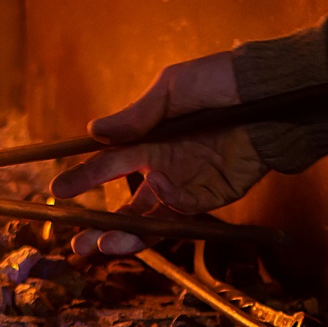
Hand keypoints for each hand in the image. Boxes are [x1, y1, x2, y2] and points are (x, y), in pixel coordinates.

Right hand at [50, 52, 269, 254]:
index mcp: (150, 139)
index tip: (56, 193)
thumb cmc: (222, 82)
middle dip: (99, 226)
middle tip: (76, 242)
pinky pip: (180, 214)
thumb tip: (94, 133)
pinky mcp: (212, 197)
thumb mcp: (172, 88)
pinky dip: (160, 214)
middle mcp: (165, 167)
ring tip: (100, 244)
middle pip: (126, 206)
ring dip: (124, 236)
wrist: (271, 94)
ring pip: (149, 220)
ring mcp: (188, 186)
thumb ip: (136, 117)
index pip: (108, 165)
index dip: (83, 179)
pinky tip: (145, 204)